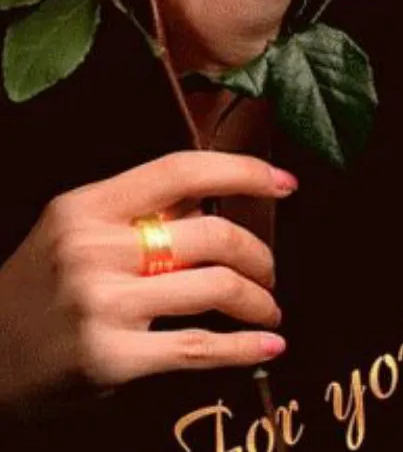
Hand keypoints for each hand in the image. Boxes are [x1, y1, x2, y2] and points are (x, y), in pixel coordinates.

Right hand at [0, 152, 296, 405]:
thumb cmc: (38, 289)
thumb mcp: (72, 231)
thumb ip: (137, 213)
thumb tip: (209, 199)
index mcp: (86, 205)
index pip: (179, 170)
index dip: (240, 171)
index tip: (283, 182)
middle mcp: (93, 248)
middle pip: (209, 234)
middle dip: (257, 253)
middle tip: (269, 270)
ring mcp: (102, 304)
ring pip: (214, 288)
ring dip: (258, 299)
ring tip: (267, 308)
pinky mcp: (112, 357)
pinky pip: (197, 346)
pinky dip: (243, 348)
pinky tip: (267, 346)